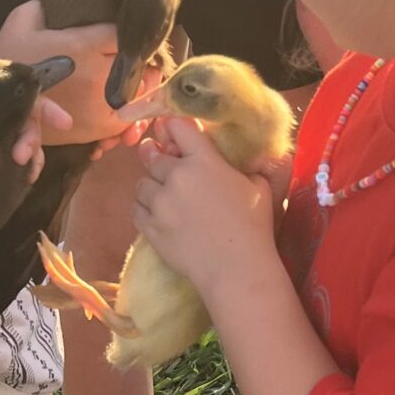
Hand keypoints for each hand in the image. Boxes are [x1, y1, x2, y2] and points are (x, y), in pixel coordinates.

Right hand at [0, 0, 146, 147]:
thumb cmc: (10, 59)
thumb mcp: (23, 18)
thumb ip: (49, 1)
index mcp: (82, 45)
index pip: (126, 32)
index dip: (129, 29)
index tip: (127, 29)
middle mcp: (96, 76)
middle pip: (138, 61)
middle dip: (135, 55)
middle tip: (131, 52)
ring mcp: (99, 105)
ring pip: (139, 88)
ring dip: (136, 80)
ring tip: (127, 73)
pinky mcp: (98, 128)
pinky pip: (129, 114)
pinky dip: (129, 104)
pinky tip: (119, 96)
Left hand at [0, 72, 68, 165]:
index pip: (14, 88)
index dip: (40, 102)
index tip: (61, 122)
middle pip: (18, 116)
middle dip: (32, 134)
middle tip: (26, 159)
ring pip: (9, 138)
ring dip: (24, 153)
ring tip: (24, 173)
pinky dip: (8, 168)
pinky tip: (13, 182)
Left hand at [131, 116, 278, 297]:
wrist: (236, 268)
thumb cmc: (252, 226)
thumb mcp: (258, 186)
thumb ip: (247, 165)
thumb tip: (249, 155)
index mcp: (204, 161)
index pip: (177, 126)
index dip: (172, 126)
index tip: (171, 131)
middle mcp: (177, 176)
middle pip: (153, 155)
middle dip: (156, 155)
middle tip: (161, 160)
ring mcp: (160, 203)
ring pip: (142, 183)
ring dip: (150, 185)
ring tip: (162, 193)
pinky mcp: (150, 227)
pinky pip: (136, 208)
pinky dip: (144, 207)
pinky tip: (156, 212)